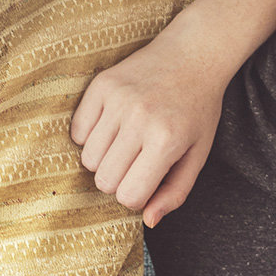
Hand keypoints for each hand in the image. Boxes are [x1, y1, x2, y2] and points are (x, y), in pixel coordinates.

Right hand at [71, 44, 223, 227]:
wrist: (192, 54)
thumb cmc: (198, 110)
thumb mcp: (198, 155)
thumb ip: (175, 193)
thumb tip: (148, 220)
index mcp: (166, 141)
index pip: (128, 195)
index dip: (135, 196)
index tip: (146, 182)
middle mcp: (139, 120)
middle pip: (104, 180)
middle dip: (118, 180)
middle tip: (136, 162)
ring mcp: (117, 100)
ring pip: (88, 158)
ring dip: (104, 159)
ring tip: (125, 143)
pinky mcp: (100, 85)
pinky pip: (77, 131)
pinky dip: (90, 137)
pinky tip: (112, 126)